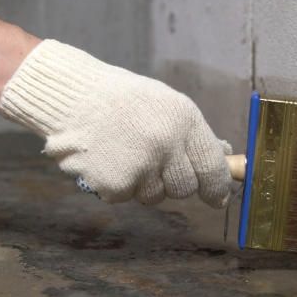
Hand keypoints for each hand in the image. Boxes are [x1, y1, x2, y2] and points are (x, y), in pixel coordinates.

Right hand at [0, 40, 231, 207]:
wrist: (72, 98)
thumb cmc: (123, 100)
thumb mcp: (166, 105)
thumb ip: (193, 135)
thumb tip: (224, 157)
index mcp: (183, 120)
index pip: (212, 167)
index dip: (217, 187)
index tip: (218, 198)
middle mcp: (165, 145)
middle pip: (185, 188)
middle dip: (175, 183)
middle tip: (157, 165)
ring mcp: (140, 167)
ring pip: (155, 196)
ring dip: (144, 183)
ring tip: (126, 153)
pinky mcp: (115, 184)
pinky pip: (127, 197)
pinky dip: (118, 185)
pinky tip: (108, 159)